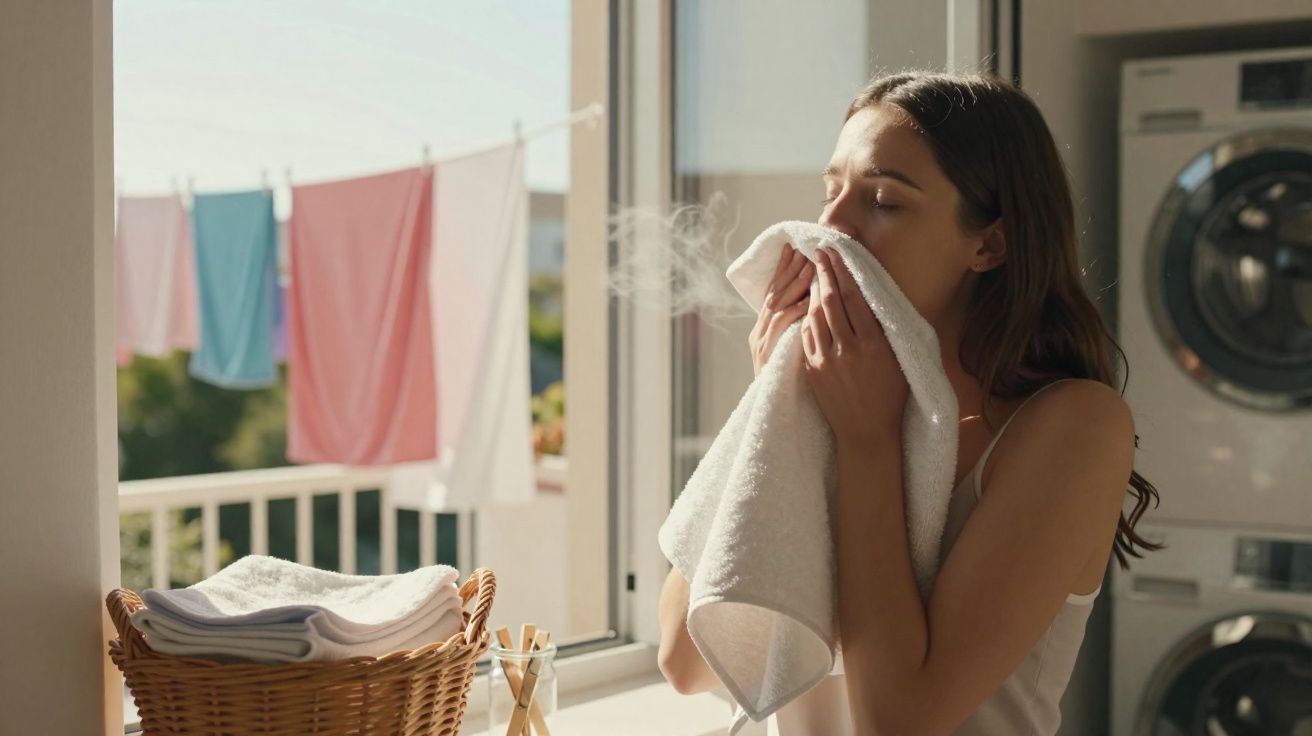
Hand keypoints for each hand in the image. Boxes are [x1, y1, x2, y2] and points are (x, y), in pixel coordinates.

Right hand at [748, 243, 814, 375]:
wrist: (781, 420)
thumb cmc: (793, 388)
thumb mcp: (795, 353)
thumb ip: (801, 330)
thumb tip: (815, 302)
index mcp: (764, 332)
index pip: (774, 292)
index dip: (784, 271)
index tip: (796, 250)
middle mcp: (759, 336)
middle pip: (774, 295)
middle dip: (788, 271)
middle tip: (804, 250)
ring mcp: (762, 347)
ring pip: (777, 308)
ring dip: (793, 287)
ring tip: (809, 268)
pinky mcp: (769, 359)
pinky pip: (782, 329)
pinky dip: (794, 312)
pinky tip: (807, 300)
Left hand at [801, 247, 908, 445]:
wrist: (866, 432)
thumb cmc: (890, 395)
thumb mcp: (898, 359)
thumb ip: (887, 328)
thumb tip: (876, 295)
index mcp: (874, 345)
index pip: (854, 297)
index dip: (843, 271)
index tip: (836, 253)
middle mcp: (848, 350)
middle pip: (831, 302)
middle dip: (824, 273)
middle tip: (820, 252)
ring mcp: (826, 360)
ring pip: (815, 317)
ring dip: (813, 293)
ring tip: (814, 274)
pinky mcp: (812, 370)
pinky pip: (806, 336)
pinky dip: (807, 318)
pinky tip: (808, 306)